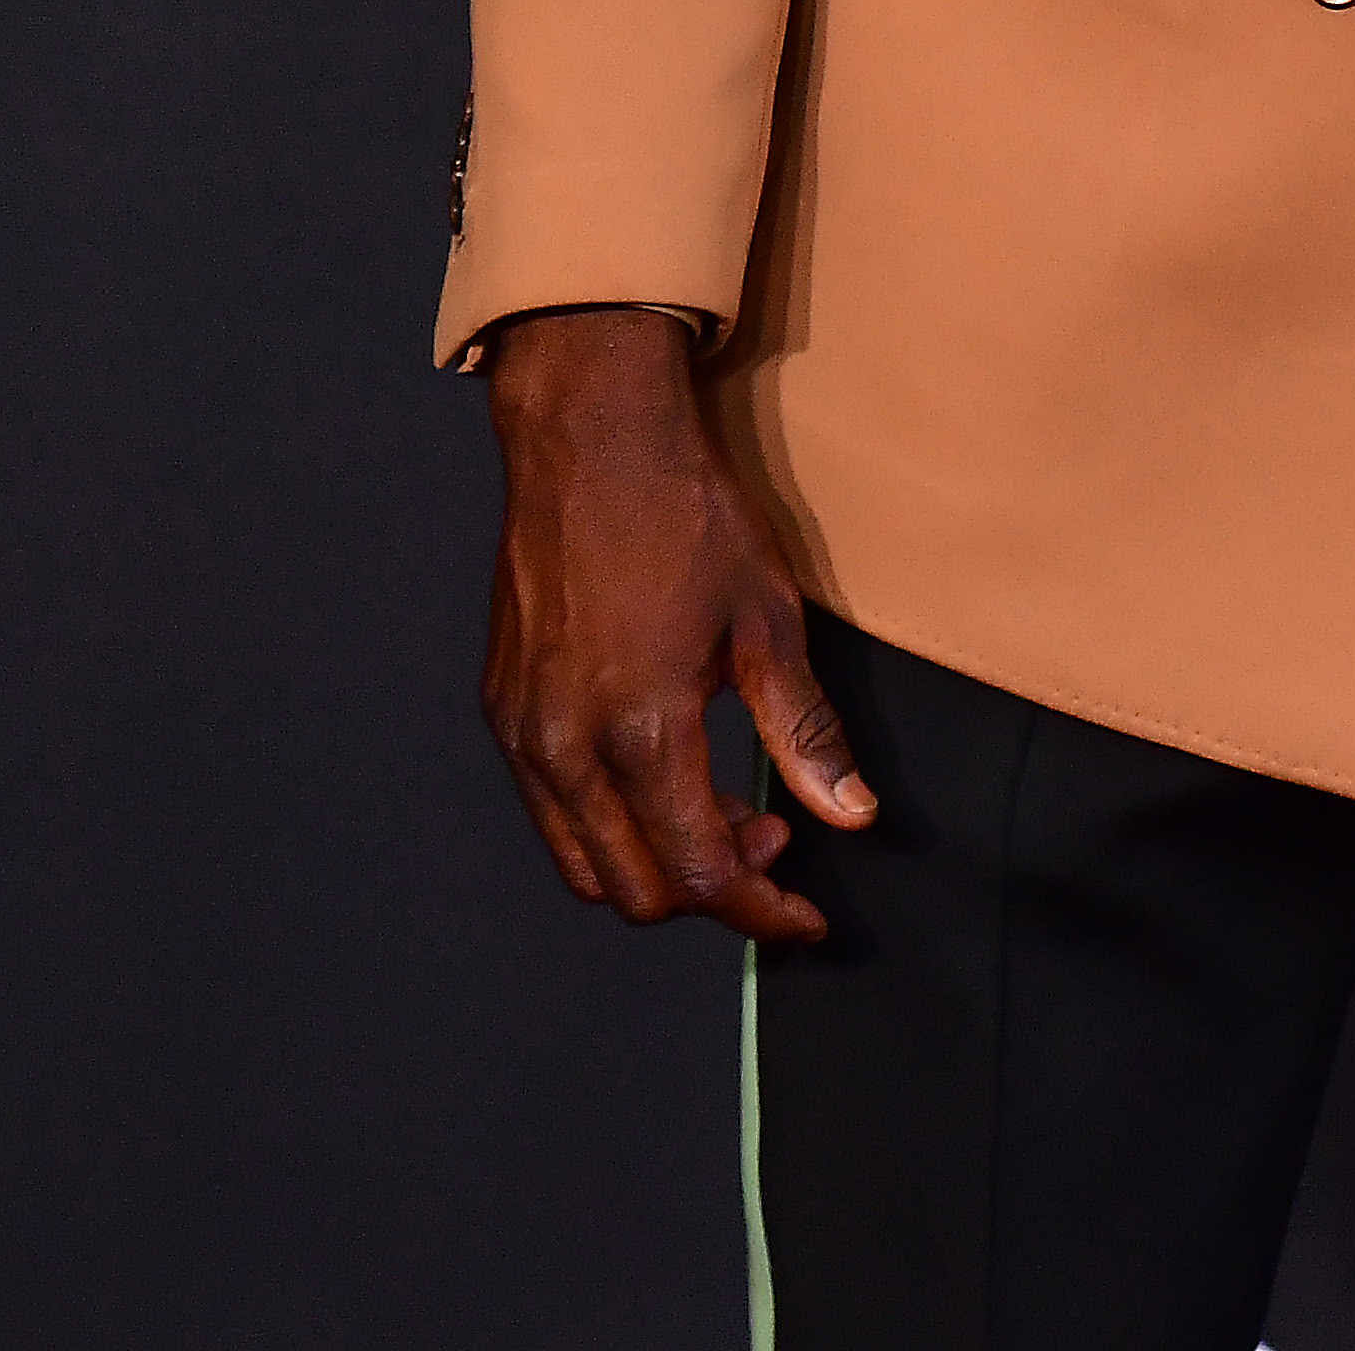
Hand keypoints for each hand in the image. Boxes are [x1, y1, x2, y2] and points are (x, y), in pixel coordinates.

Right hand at [477, 306, 874, 941]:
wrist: (589, 439)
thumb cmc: (685, 516)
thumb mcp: (769, 622)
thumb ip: (805, 733)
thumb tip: (851, 815)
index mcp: (639, 730)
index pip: (699, 873)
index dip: (760, 909)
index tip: (805, 915)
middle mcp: (565, 747)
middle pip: (636, 889)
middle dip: (712, 889)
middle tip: (771, 839)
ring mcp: (522, 732)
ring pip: (584, 864)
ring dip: (656, 865)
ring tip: (721, 810)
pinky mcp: (503, 710)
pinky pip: (550, 813)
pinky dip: (608, 826)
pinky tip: (662, 776)